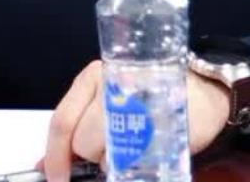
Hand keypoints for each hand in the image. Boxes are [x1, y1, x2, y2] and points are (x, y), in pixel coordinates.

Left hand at [41, 61, 231, 179]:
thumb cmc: (150, 101)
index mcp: (91, 77)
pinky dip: (137, 162)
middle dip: (92, 158)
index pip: (62, 121)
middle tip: (112, 154)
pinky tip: (147, 149)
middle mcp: (111, 80)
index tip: (58, 178)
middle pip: (82, 139)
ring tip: (134, 146)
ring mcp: (139, 96)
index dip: (55, 158)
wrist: (206, 94)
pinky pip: (137, 154)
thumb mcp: (105, 108)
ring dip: (116, 160)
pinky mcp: (164, 113)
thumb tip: (43, 166)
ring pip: (108, 150)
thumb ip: (76, 131)